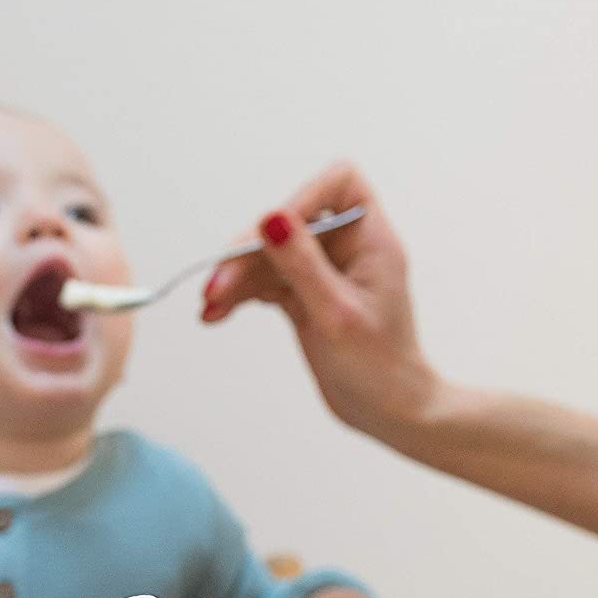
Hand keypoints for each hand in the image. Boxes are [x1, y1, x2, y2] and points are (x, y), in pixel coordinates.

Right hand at [201, 162, 441, 441]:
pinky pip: (266, 283)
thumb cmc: (379, 368)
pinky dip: (240, 295)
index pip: (340, 183)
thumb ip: (302, 265)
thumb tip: (270, 219)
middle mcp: (348, 248)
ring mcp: (324, 272)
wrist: (388, 414)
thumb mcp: (336, 314)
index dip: (303, 196)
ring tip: (209, 306)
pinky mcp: (305, 297)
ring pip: (270, 255)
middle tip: (217, 285)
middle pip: (289, 223)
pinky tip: (215, 314)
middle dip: (250, 251)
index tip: (271, 229)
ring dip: (237, 277)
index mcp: (372, 240)